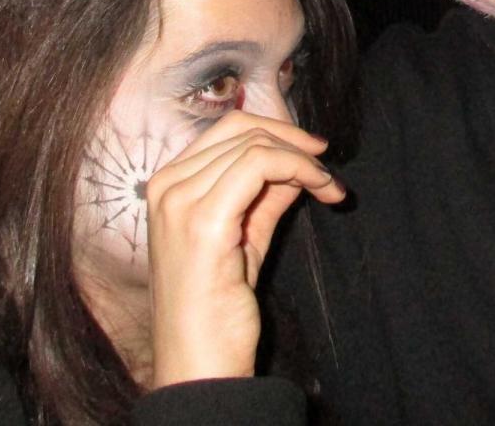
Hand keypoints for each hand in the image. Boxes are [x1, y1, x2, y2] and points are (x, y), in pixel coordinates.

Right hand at [144, 112, 344, 387]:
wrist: (198, 364)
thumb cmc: (216, 310)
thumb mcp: (244, 238)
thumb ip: (266, 197)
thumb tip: (296, 164)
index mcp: (166, 186)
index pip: (227, 130)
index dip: (278, 133)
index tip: (316, 154)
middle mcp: (165, 186)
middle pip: (241, 130)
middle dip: (295, 142)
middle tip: (327, 168)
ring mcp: (179, 201)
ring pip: (255, 145)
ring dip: (304, 160)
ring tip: (329, 186)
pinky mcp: (203, 220)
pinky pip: (259, 166)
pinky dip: (300, 169)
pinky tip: (322, 189)